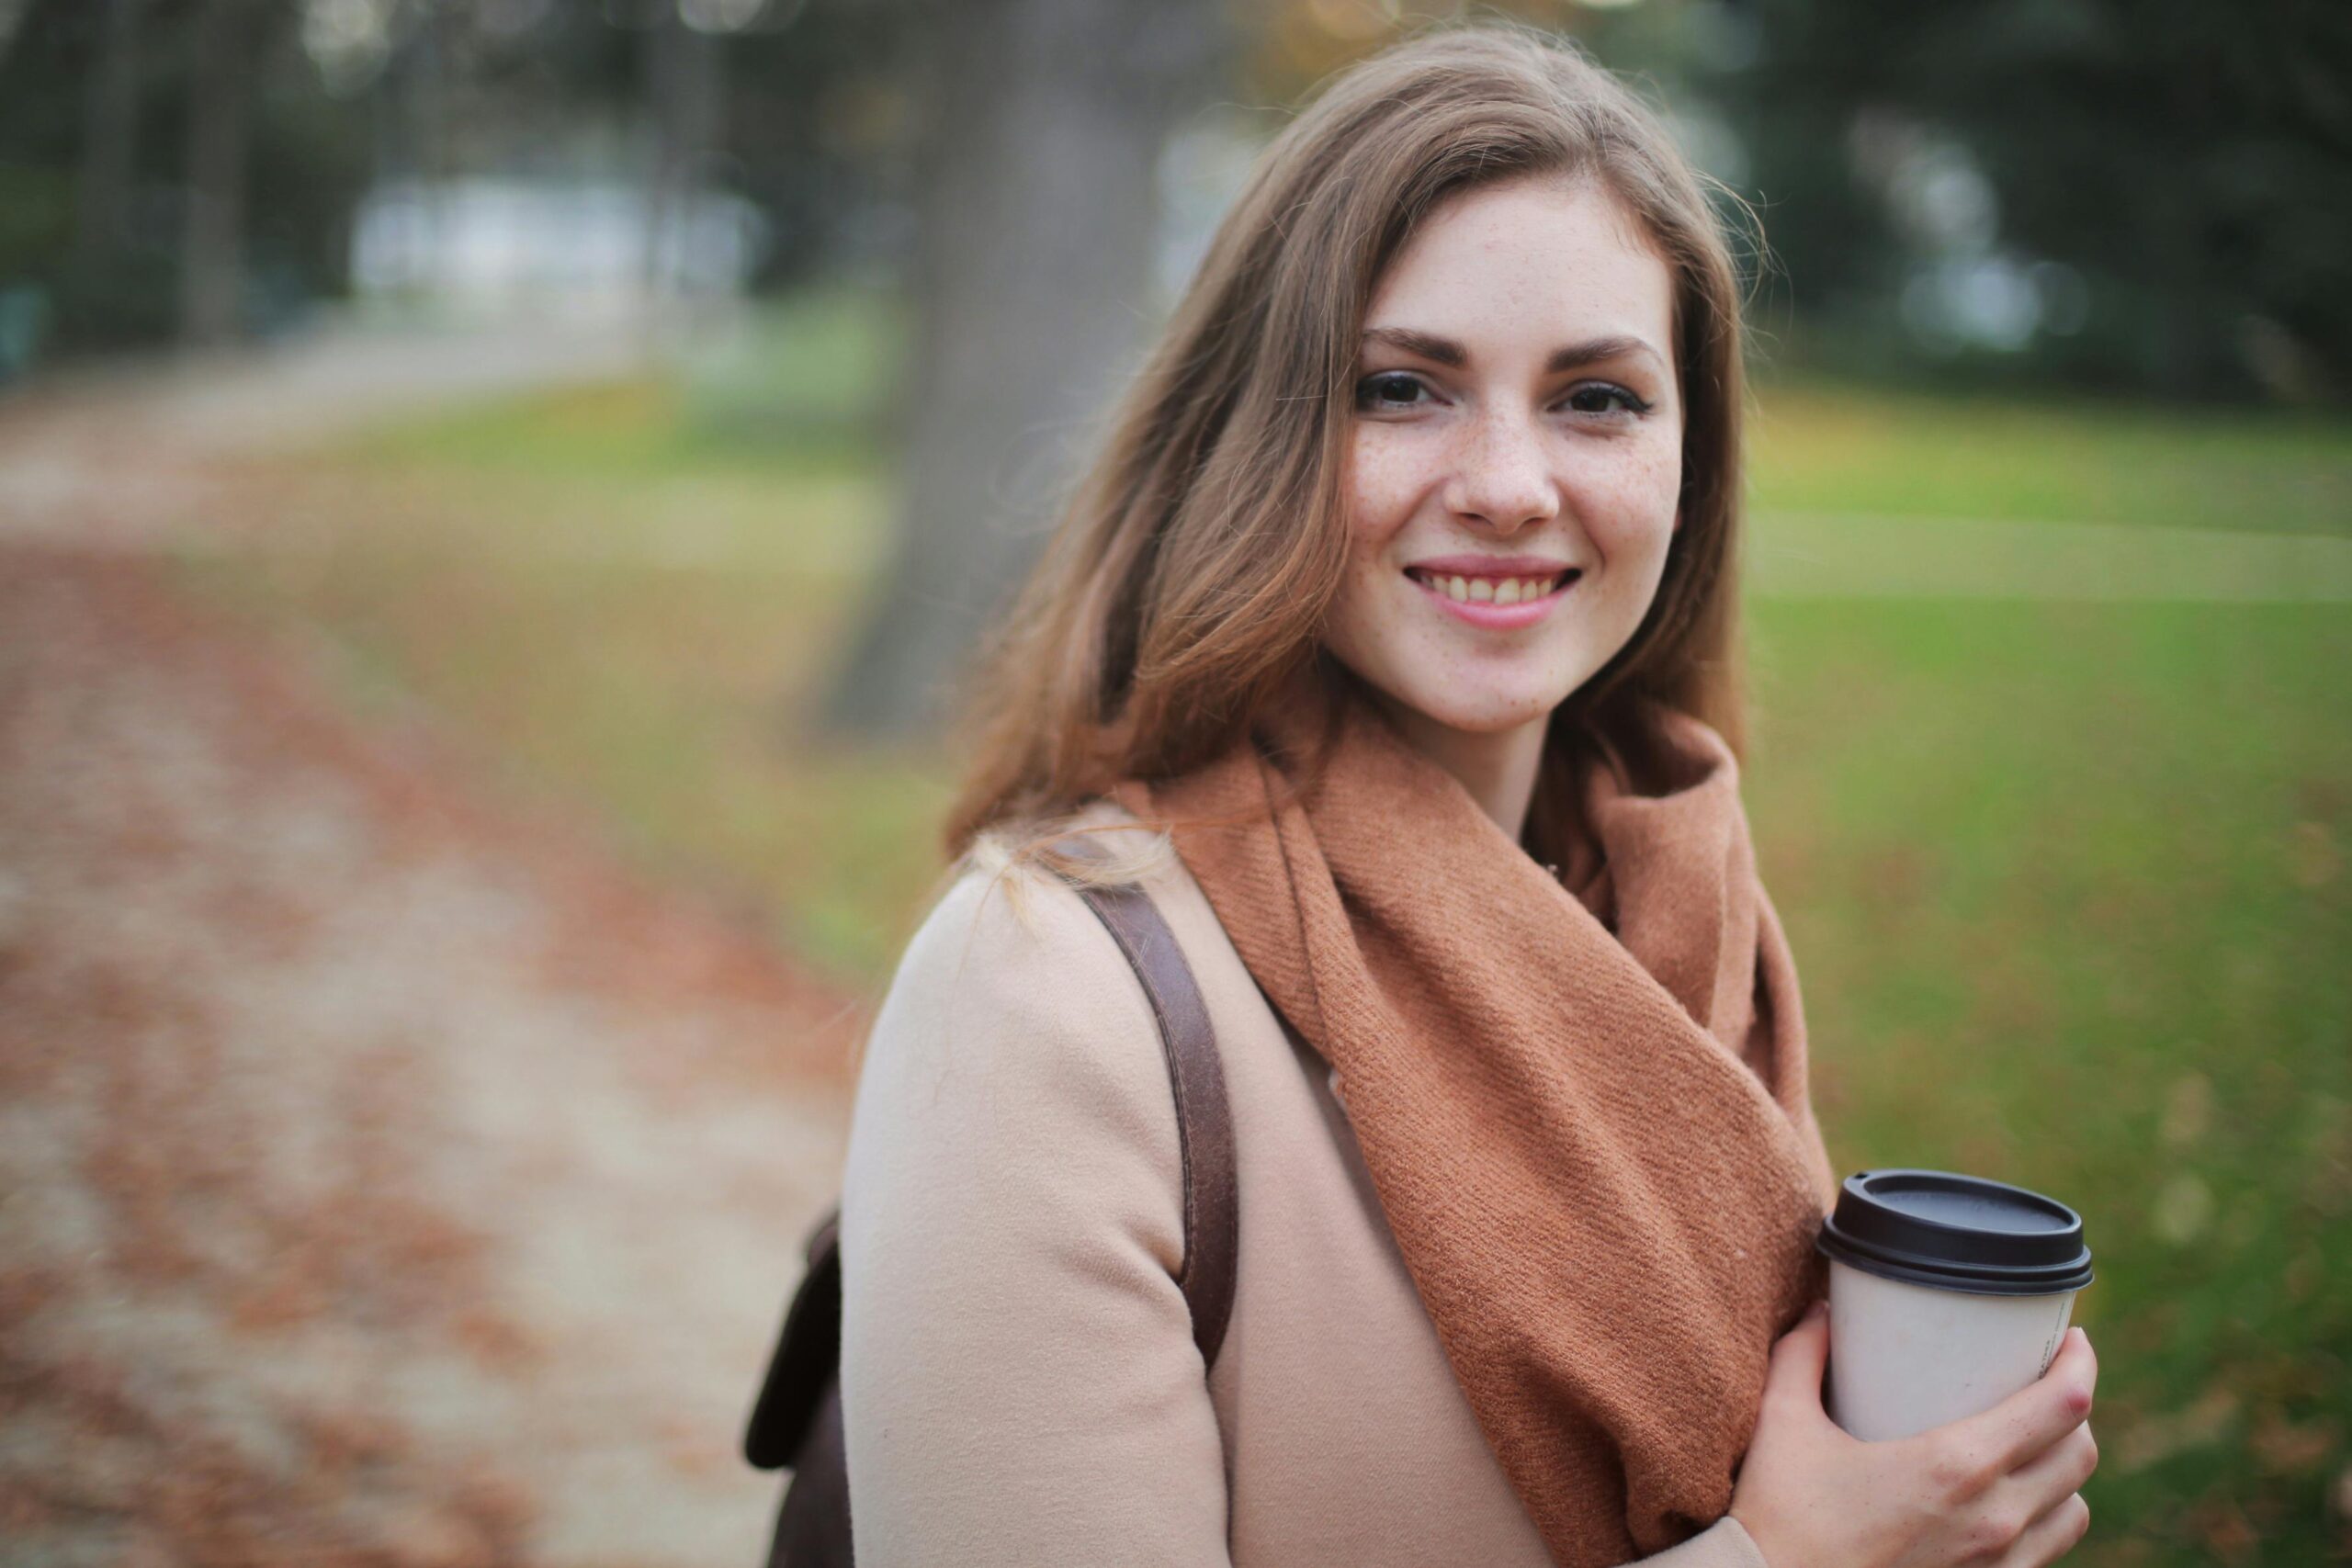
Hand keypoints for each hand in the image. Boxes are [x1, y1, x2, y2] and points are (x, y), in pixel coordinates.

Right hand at [1729, 1303, 2098, 1567]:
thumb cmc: (1780, 1518)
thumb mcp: (1782, 1424)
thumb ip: (1801, 1356)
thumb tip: (1823, 1311)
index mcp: (1955, 1466)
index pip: (2060, 1408)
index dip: (2080, 1365)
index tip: (2071, 1341)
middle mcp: (1993, 1518)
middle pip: (2079, 1455)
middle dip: (2074, 1411)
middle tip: (2043, 1385)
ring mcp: (1997, 1567)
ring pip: (2074, 1510)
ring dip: (2064, 1473)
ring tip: (2033, 1448)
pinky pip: (2047, 1553)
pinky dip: (2045, 1520)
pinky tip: (2010, 1505)